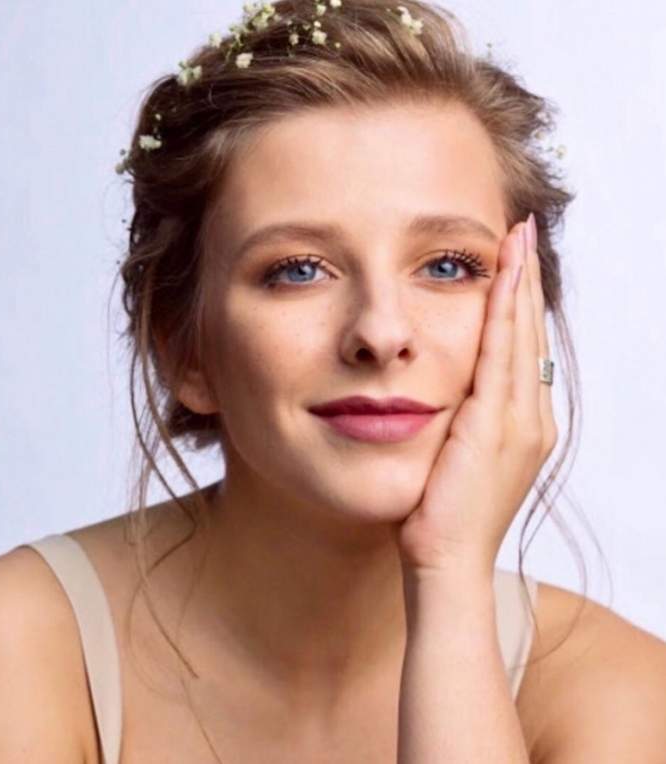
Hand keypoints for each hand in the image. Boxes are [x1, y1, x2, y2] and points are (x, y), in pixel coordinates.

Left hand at [395, 216, 557, 578]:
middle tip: (522, 233)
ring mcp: (521, 423)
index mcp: (521, 427)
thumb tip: (437, 394)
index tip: (512, 263)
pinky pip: (500, 357)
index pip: (520, 351)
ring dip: (518, 285)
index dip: (518, 304)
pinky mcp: (497, 427)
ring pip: (520, 337)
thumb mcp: (451, 460)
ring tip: (517, 239)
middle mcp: (531, 419)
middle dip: (525, 282)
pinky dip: (503, 314)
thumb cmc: (438, 519)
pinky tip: (501, 277)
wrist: (445, 564)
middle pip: (528, 334)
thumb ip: (456, 423)